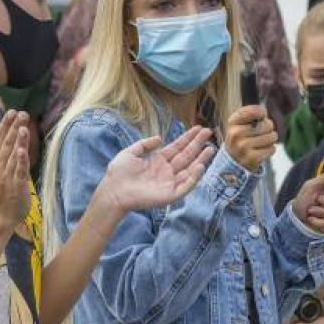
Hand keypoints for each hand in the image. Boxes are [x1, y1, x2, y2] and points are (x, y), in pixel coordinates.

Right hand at [0, 110, 30, 227]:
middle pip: (6, 144)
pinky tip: (22, 150)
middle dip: (13, 128)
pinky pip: (19, 170)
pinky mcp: (17, 185)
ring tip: (22, 126)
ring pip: (12, 155)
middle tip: (21, 114)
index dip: (5, 125)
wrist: (0, 213)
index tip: (11, 111)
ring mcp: (7, 175)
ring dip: (17, 140)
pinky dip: (20, 160)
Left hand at [96, 126, 215, 213]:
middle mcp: (166, 171)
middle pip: (186, 156)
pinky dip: (193, 178)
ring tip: (210, 148)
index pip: (177, 147)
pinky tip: (200, 166)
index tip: (199, 128)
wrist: (113, 191)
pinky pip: (185, 186)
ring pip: (189, 170)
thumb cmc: (119, 173)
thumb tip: (159, 137)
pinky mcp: (169, 195)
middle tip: (209, 132)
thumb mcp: (131, 153)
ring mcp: (169, 183)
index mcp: (158, 161)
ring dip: (200, 159)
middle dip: (198, 144)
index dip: (188, 138)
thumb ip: (145, 144)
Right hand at [225, 105, 276, 171]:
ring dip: (271, 139)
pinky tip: (261, 151)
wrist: (233, 159)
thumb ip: (251, 114)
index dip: (261, 112)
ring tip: (262, 141)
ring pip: (271, 137)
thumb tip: (263, 112)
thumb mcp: (240, 123)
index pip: (253, 111)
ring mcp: (243, 147)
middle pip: (267, 125)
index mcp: (232, 122)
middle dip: (268, 127)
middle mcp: (235, 134)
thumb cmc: (242, 137)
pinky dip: (270, 149)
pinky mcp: (252, 158)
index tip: (262, 115)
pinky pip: (272, 149)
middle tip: (261, 132)